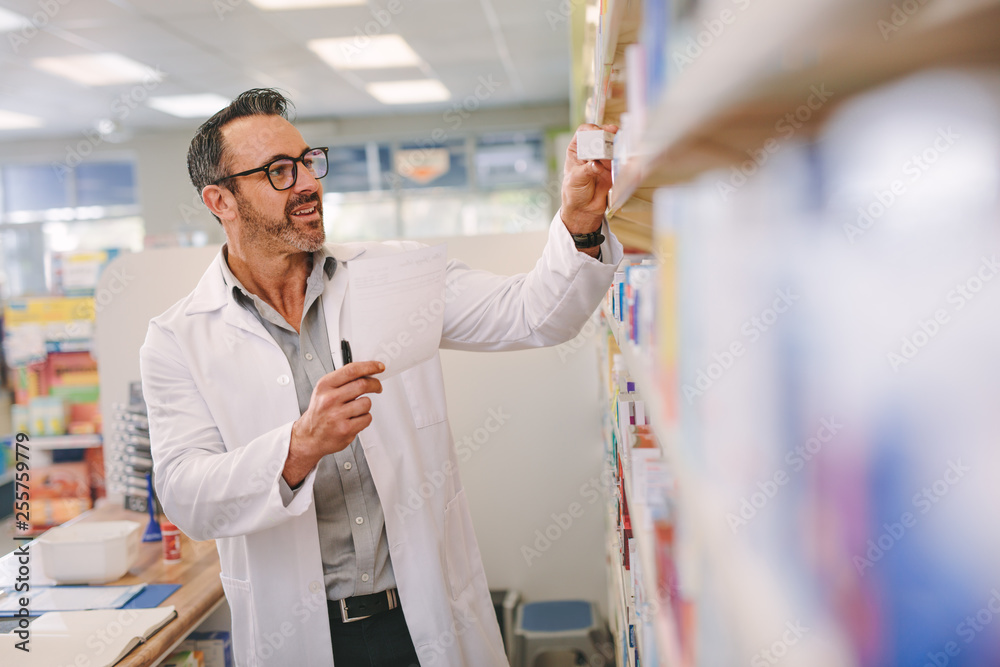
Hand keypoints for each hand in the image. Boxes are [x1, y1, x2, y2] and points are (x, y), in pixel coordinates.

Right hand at [283, 360, 383, 486]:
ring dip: (365, 405)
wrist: (309, 437)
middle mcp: (329, 399)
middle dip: (375, 384)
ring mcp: (337, 415)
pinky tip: (354, 420)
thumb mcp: (324, 391)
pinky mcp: (345, 429)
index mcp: (325, 386)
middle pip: (362, 384)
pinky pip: (367, 418)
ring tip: (355, 410)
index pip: (351, 370)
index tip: (379, 367)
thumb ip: (343, 380)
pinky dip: (364, 419)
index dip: (369, 366)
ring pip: (366, 402)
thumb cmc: (319, 413)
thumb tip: (366, 372)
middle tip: (377, 387)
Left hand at [561, 123, 617, 240]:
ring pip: (612, 146)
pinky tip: (624, 158)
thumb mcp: (575, 180)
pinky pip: (620, 160)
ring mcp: (603, 159)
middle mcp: (590, 151)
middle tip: (612, 136)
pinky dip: (623, 158)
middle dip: (607, 135)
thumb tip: (596, 165)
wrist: (584, 209)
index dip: (590, 129)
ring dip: (616, 145)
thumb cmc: (574, 193)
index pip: (583, 132)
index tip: (597, 132)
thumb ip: (586, 171)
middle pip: (600, 135)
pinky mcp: (613, 168)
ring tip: (618, 148)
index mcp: (577, 150)